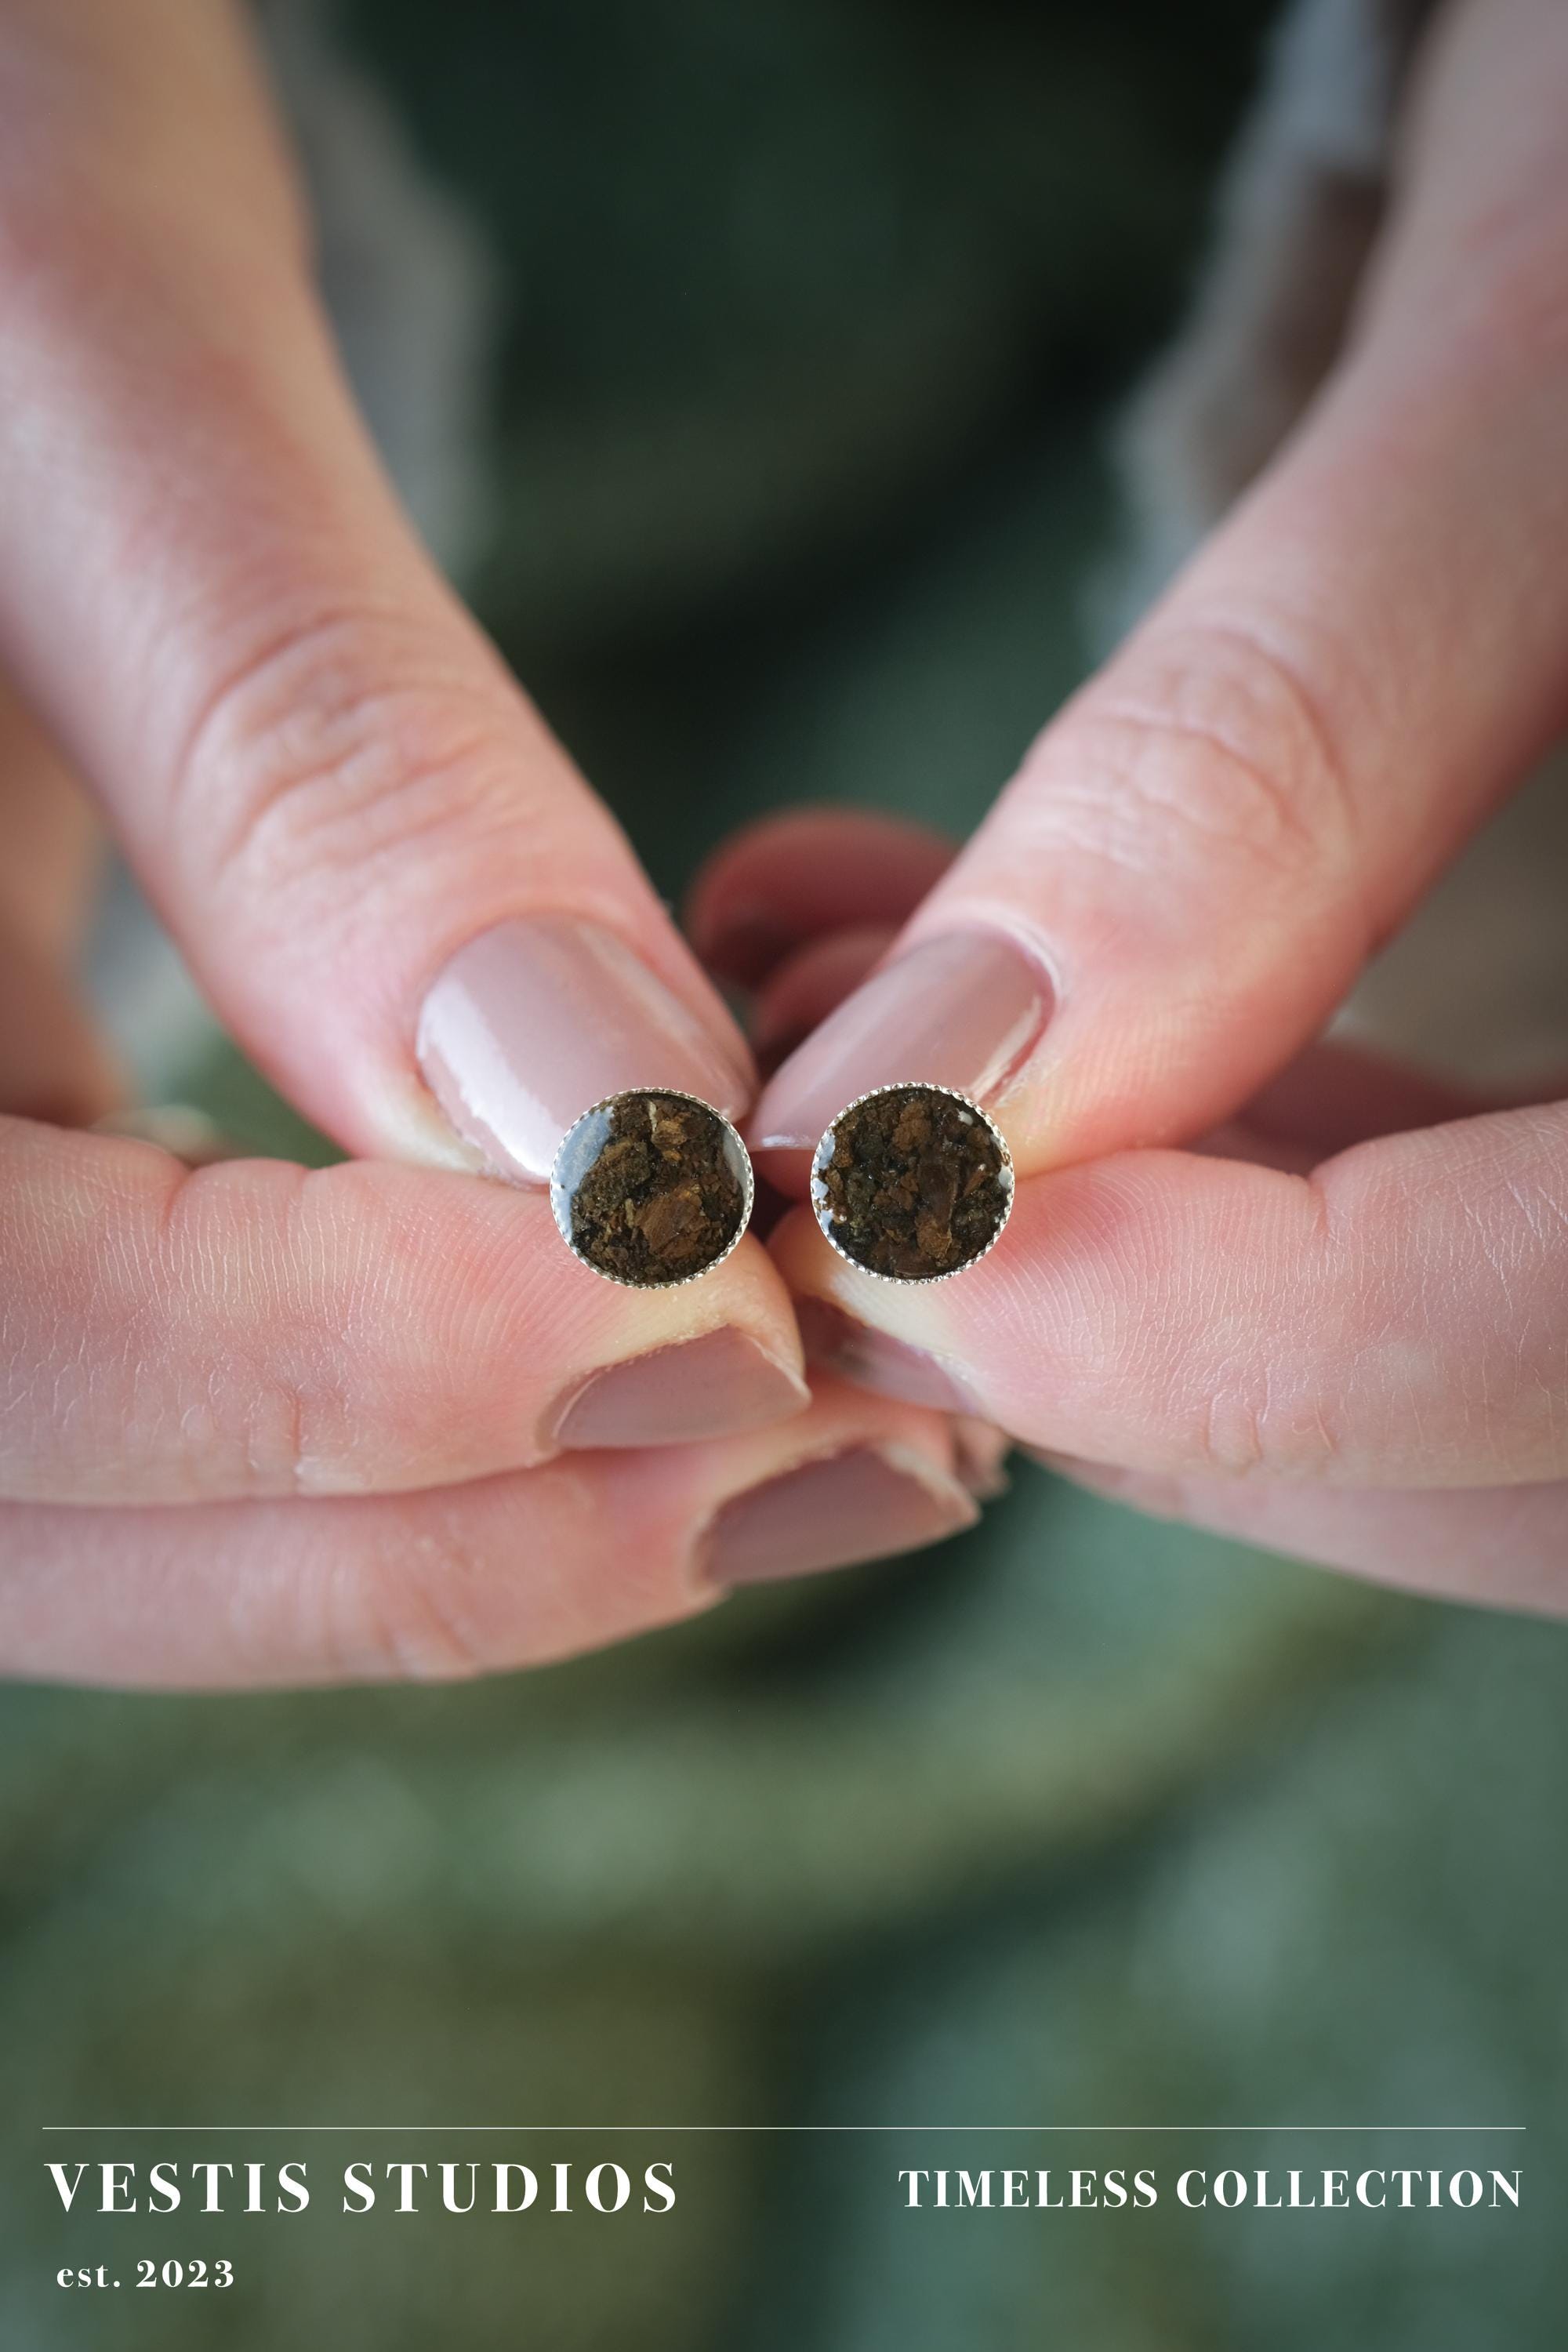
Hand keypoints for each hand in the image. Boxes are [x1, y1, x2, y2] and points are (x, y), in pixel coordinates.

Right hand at [0, 1, 983, 1683]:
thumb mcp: (80, 385)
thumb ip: (315, 767)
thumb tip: (617, 1141)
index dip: (358, 1377)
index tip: (723, 1308)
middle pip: (70, 1514)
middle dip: (479, 1513)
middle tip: (853, 1442)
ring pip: (142, 1510)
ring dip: (497, 1520)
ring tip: (836, 1451)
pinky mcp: (7, 1161)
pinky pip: (193, 1389)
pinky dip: (447, 1422)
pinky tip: (687, 1361)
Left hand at [691, 0, 1567, 1612]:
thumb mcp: (1539, 389)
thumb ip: (1271, 762)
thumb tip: (927, 1108)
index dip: (1255, 1350)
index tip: (882, 1226)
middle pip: (1509, 1444)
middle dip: (1124, 1352)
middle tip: (812, 1173)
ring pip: (1444, 1369)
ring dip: (1097, 1246)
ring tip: (822, 1039)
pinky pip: (1441, 1206)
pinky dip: (1175, 1136)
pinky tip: (936, 993)